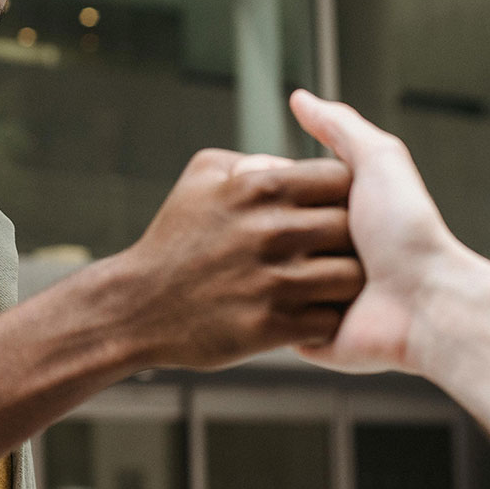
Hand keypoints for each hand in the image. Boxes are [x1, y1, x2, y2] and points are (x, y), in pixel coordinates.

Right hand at [111, 148, 362, 369]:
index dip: (344, 192)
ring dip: (342, 282)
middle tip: (329, 249)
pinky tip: (305, 312)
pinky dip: (324, 319)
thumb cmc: (173, 238)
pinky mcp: (271, 327)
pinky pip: (329, 320)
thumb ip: (253, 161)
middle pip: (352, 226)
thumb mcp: (202, 174)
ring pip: (349, 277)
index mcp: (259, 187)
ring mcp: (273, 282)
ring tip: (323, 283)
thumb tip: (292, 164)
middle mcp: (271, 231)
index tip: (332, 207)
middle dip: (349, 238)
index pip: (340, 176)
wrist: (138, 306)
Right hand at [288, 90, 457, 372]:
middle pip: (272, 233)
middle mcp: (323, 253)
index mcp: (335, 213)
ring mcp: (313, 296)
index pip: (280, 190)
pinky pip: (280, 319)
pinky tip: (312, 305)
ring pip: (272, 275)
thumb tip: (299, 97)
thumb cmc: (408, 229)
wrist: (430, 305)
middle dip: (284, 233)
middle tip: (305, 237)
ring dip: (295, 275)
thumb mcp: (378, 161)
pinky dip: (292, 312)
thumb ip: (340, 127)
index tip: (278, 187)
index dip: (278, 186)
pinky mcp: (310, 336)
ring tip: (326, 275)